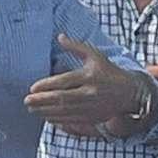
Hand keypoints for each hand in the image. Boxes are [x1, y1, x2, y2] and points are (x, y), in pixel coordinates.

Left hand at [25, 36, 144, 136]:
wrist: (130, 93)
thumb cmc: (110, 71)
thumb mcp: (95, 55)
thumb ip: (76, 46)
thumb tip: (59, 37)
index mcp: (89, 76)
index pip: (64, 82)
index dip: (46, 86)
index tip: (32, 89)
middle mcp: (90, 92)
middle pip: (62, 98)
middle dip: (42, 101)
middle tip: (27, 101)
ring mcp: (92, 107)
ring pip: (65, 111)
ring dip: (46, 112)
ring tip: (32, 110)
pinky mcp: (94, 118)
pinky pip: (72, 120)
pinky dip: (57, 120)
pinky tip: (46, 117)